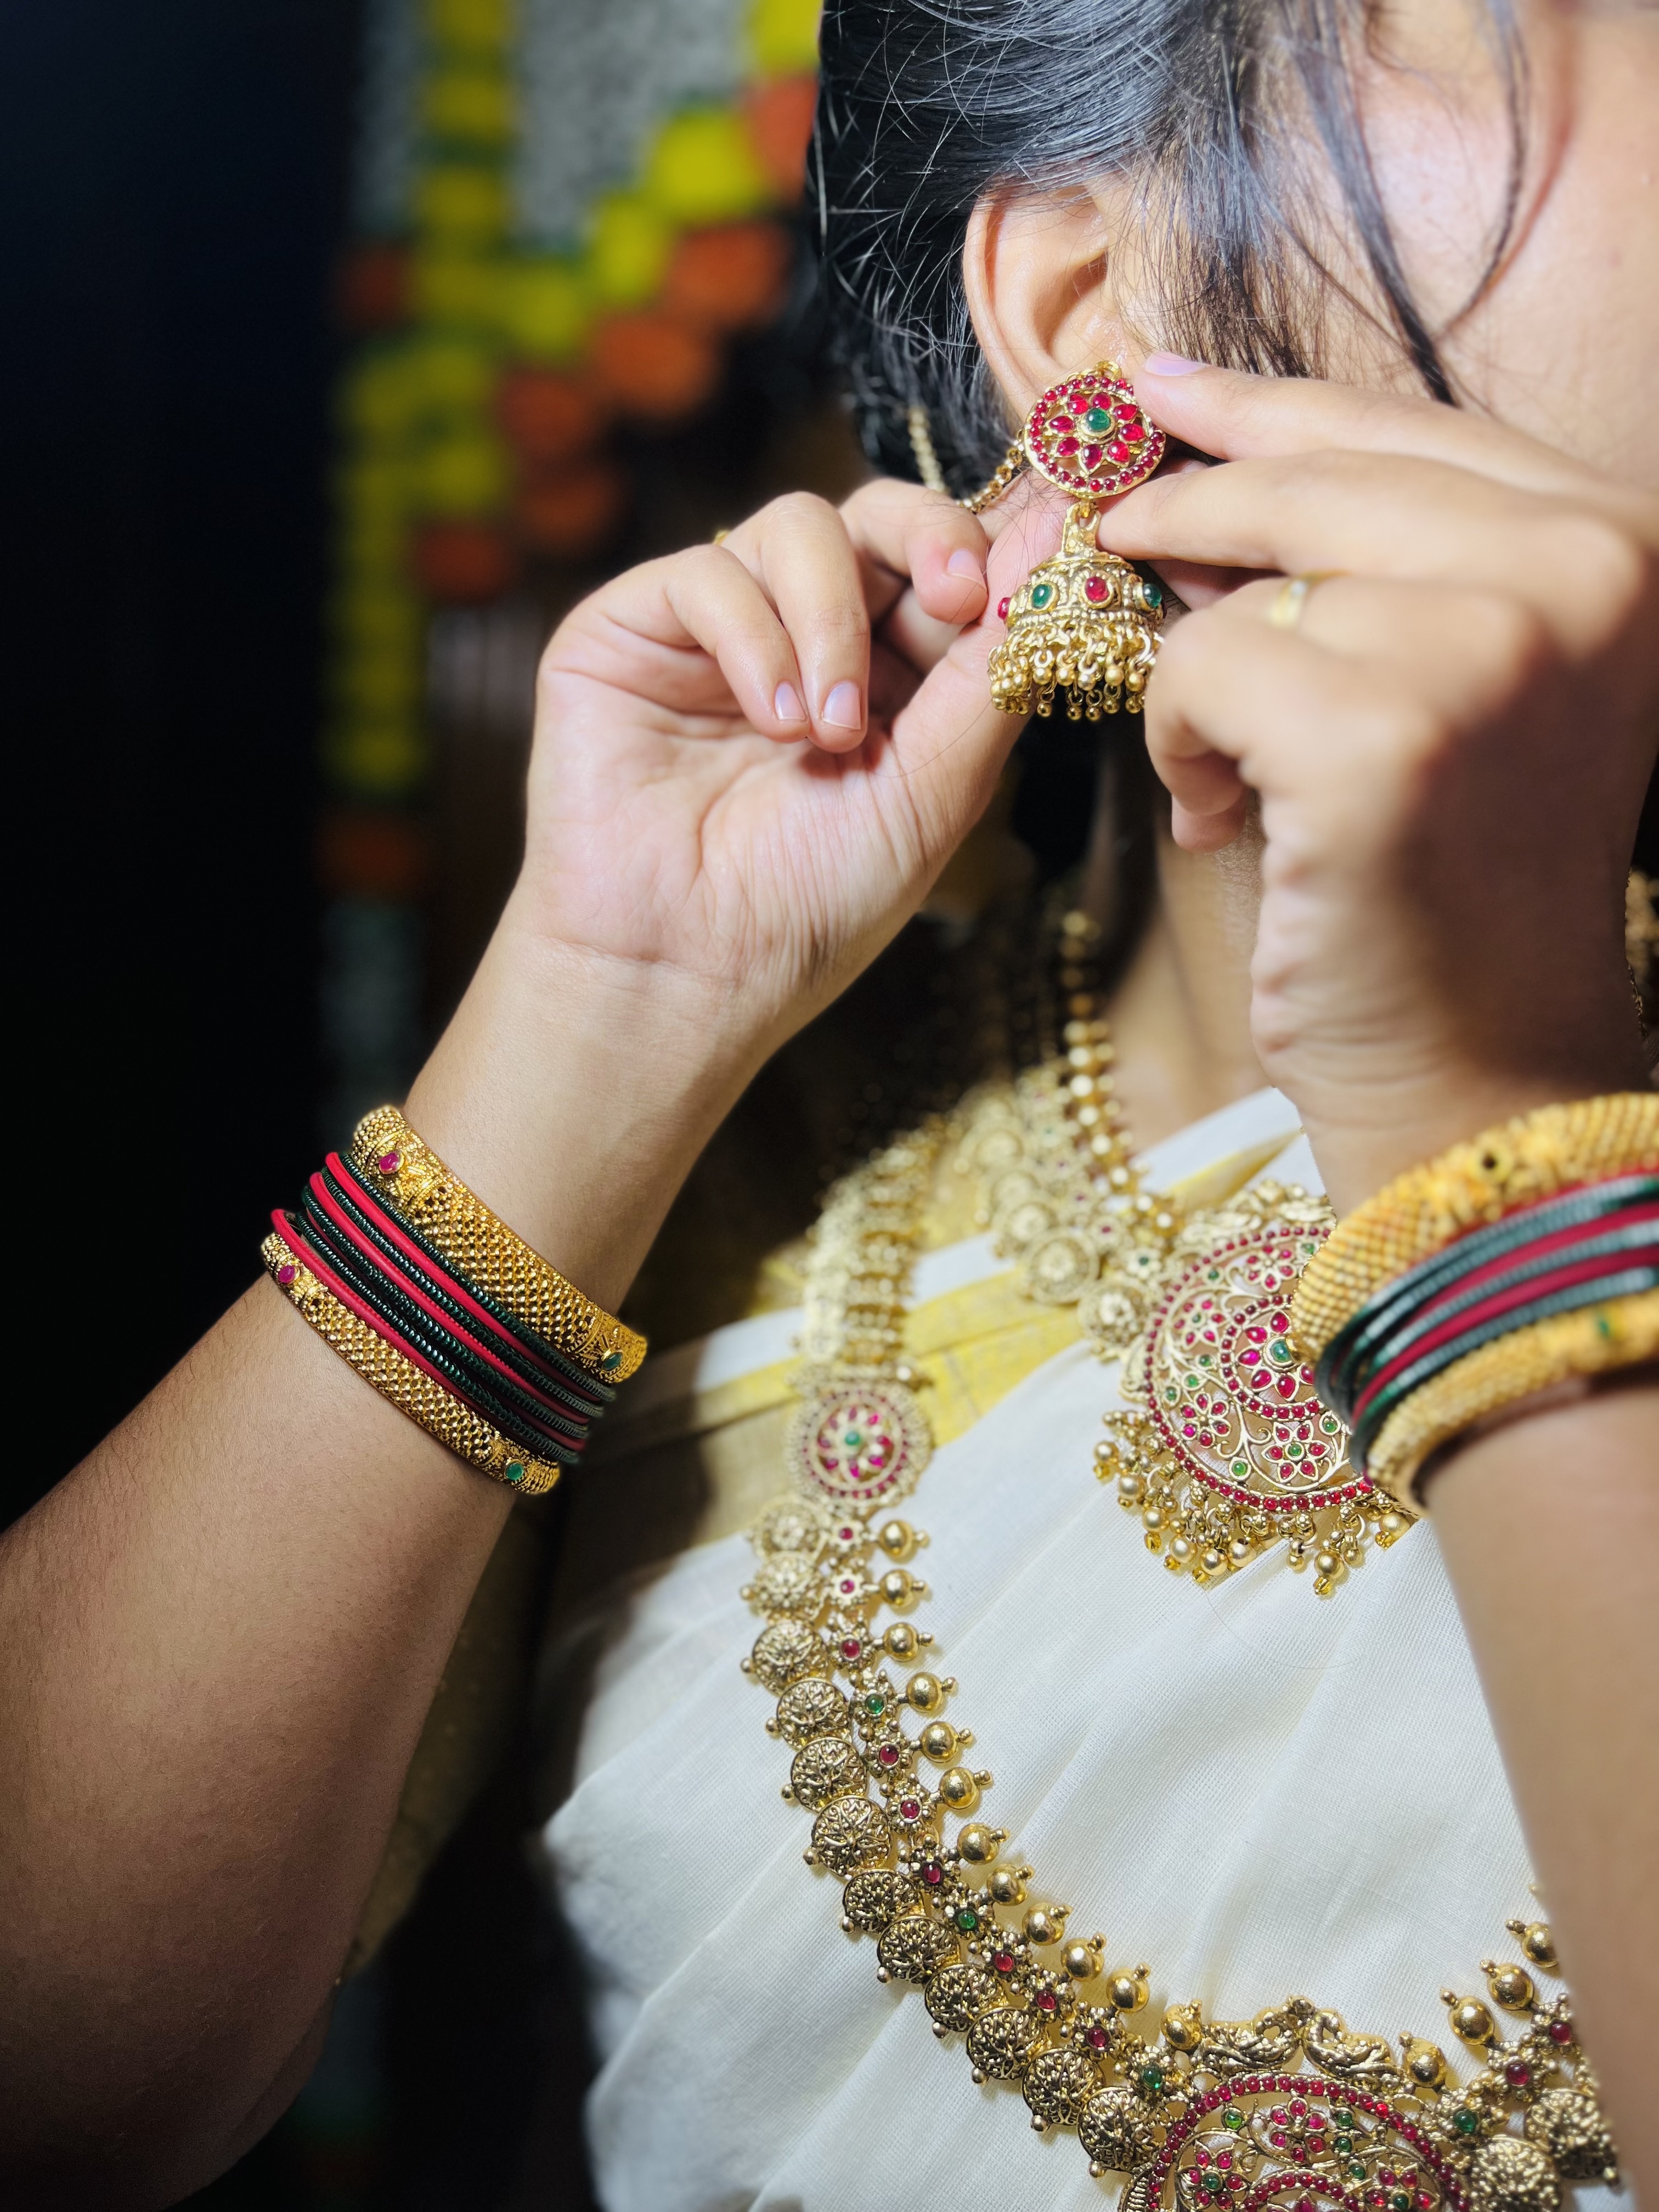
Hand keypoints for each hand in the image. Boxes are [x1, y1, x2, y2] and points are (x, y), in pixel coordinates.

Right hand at [521, 480, 1011, 1056]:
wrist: (688, 971)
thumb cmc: (813, 903)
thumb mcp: (936, 788)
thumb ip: (994, 663)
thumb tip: (1061, 533)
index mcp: (894, 675)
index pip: (950, 561)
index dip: (995, 543)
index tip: (1035, 559)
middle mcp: (809, 635)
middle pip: (879, 514)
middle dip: (930, 538)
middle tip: (956, 595)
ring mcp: (721, 627)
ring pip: (798, 526)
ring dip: (833, 620)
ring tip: (830, 730)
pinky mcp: (633, 627)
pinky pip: (708, 571)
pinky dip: (753, 638)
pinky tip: (770, 722)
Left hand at [1105, 362, 1658, 1206]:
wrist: (1477, 1066)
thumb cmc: (1448, 887)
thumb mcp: (1453, 685)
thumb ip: (1373, 567)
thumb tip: (1198, 465)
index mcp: (1617, 542)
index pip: (1409, 428)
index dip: (1271, 408)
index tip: (1163, 385)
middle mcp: (1577, 571)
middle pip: (1317, 479)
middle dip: (1189, 509)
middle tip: (1110, 533)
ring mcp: (1486, 644)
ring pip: (1243, 585)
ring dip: (1195, 680)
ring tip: (1222, 777)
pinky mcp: (1381, 731)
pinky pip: (1195, 670)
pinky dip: (1176, 745)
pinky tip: (1217, 822)